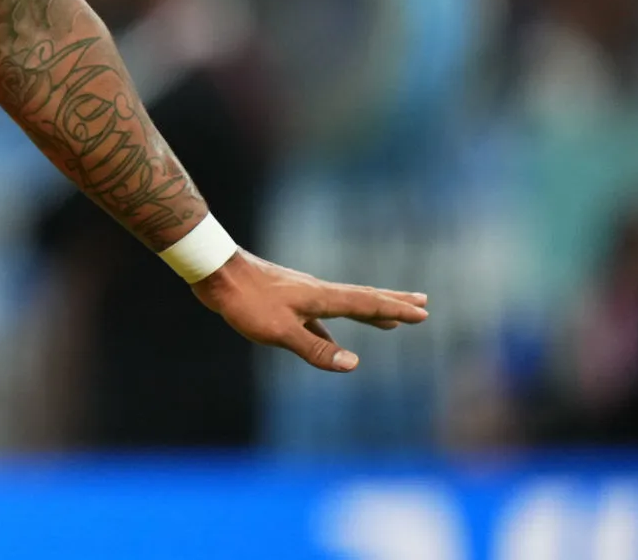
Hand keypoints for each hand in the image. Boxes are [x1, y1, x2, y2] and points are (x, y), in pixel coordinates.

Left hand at [193, 250, 427, 371]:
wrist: (213, 272)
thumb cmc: (245, 301)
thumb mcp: (279, 331)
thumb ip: (316, 348)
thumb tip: (354, 364)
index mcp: (321, 297)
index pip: (367, 305)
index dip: (395, 310)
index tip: (424, 313)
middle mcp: (316, 292)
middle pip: (363, 298)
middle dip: (392, 303)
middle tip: (422, 302)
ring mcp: (300, 295)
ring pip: (343, 306)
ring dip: (368, 312)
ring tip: (389, 320)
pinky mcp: (284, 301)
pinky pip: (319, 317)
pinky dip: (334, 327)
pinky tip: (332, 338)